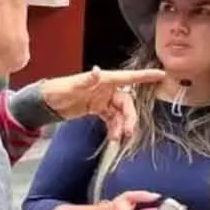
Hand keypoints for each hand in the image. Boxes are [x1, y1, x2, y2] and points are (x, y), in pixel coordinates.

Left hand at [39, 67, 167, 141]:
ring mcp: (103, 100)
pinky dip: (113, 128)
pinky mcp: (98, 109)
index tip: (161, 75)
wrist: (48, 102)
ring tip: (118, 138)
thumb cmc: (59, 90)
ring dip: (121, 126)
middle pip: (126, 102)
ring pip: (120, 113)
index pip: (128, 77)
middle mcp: (107, 89)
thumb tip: (97, 71)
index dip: (145, 76)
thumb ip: (86, 80)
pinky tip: (113, 137)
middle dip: (129, 117)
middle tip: (128, 131)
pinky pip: (111, 119)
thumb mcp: (72, 86)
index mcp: (105, 80)